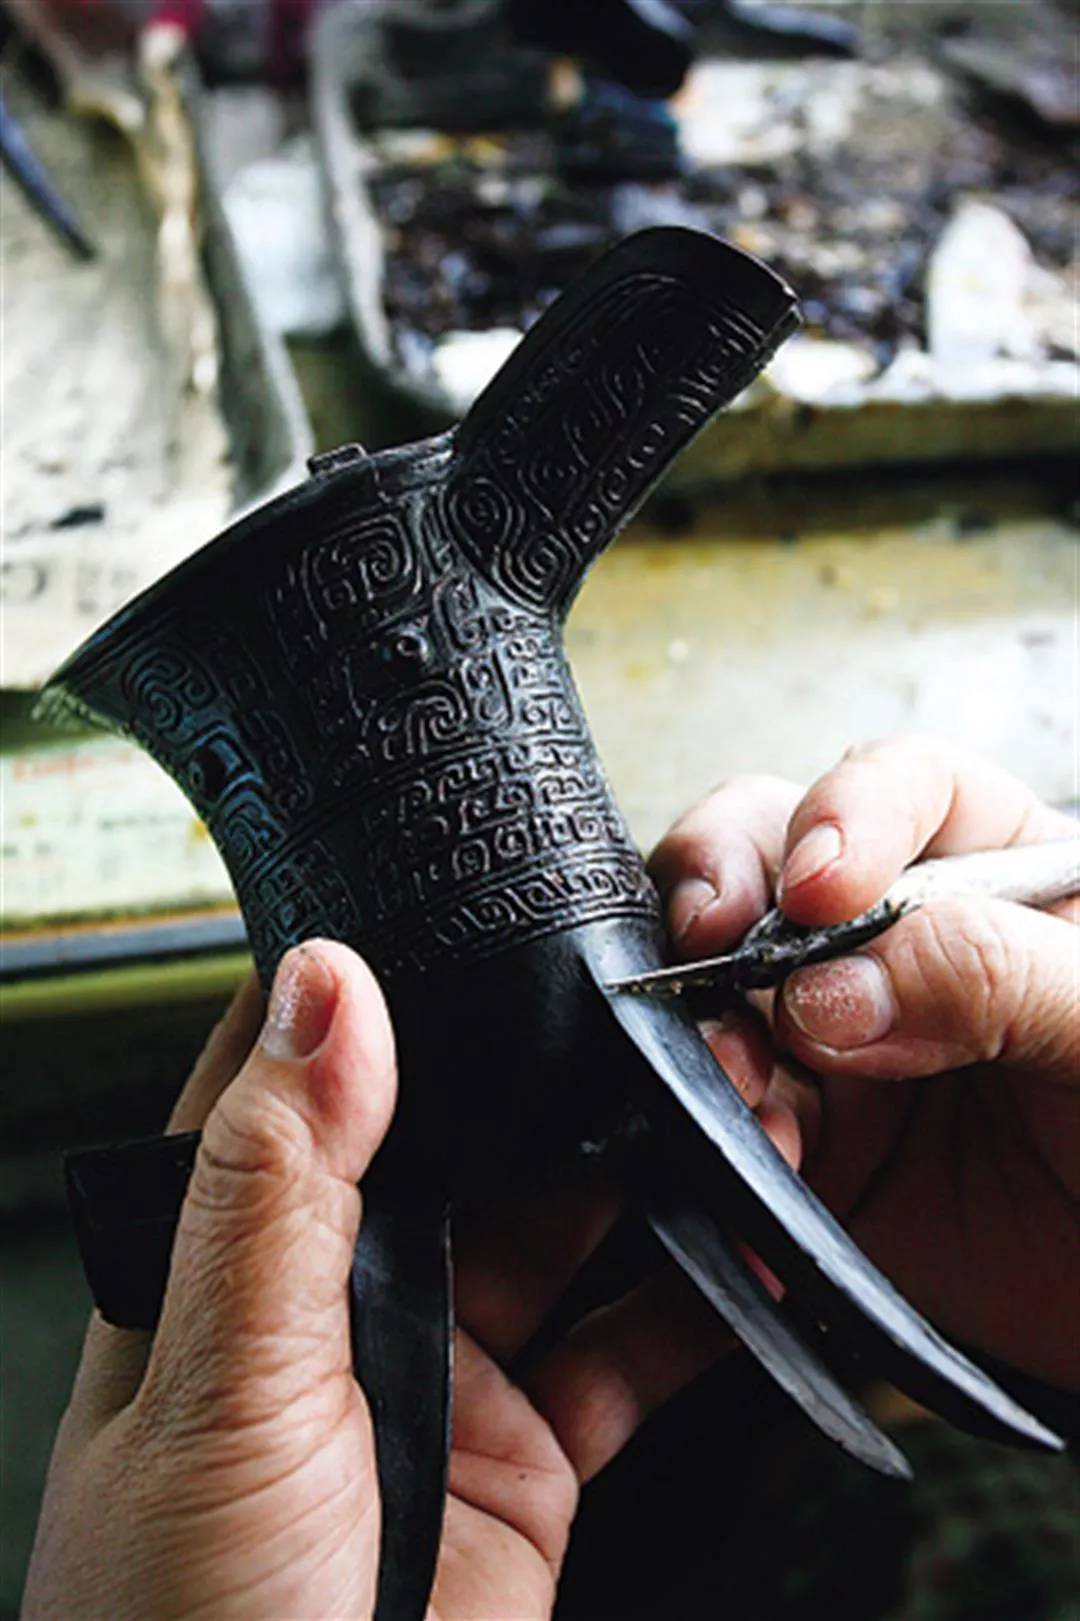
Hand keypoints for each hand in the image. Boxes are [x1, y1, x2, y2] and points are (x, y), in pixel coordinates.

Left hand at [24, 941, 734, 1620]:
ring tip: (732, 1097)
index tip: (469, 897)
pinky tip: (761, 1252)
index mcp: (233, 1253)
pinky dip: (702, 1303)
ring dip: (645, 1167)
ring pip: (561, 1226)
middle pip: (460, 1133)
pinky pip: (629, 1349)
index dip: (375, 978)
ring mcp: (443, 1368)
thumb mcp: (221, 1392)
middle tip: (655, 998)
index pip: (295, 1067)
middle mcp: (339, 1295)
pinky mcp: (529, 1454)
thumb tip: (322, 986)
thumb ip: (274, 1190)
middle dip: (554, 1069)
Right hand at [649, 736, 1078, 1390]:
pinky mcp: (812, 1141)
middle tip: (715, 949)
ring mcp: (843, 1038)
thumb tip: (834, 981)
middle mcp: (903, 940)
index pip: (906, 789)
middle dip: (724, 891)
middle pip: (770, 853)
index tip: (820, 886)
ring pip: (722, 986)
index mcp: (1003, 875)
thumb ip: (1003, 979)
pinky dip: (725, 1145)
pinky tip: (759, 1176)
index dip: (847, 813)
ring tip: (743, 1092)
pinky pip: (734, 1119)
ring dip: (708, 1029)